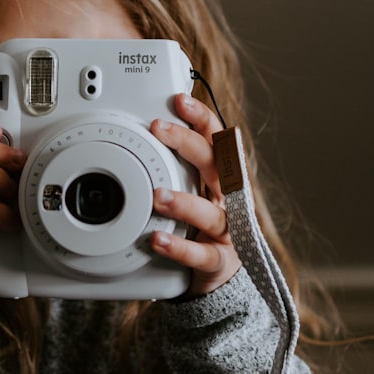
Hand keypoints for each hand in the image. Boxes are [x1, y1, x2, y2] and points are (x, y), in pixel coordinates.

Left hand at [150, 94, 241, 296]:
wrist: (218, 273)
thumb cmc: (198, 224)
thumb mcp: (189, 190)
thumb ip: (173, 165)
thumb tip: (146, 129)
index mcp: (219, 178)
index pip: (216, 140)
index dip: (201, 118)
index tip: (180, 100)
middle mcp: (227, 200)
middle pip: (215, 165)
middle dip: (188, 144)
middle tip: (158, 129)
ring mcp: (226, 231)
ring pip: (210, 213)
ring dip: (183, 202)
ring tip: (157, 196)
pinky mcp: (219, 261)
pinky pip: (202, 255)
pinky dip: (180, 248)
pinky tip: (158, 240)